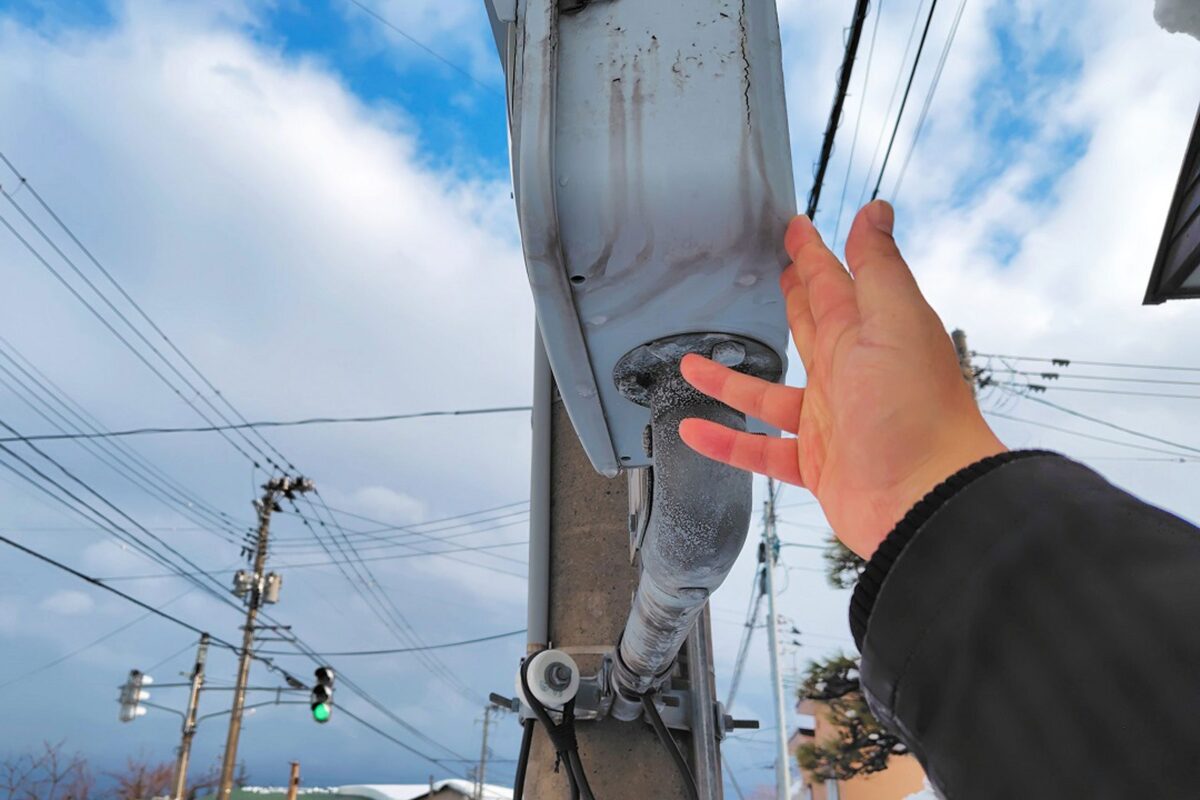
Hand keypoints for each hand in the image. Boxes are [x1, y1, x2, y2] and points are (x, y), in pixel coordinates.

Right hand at [679, 201, 1004, 557]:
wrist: (929, 498)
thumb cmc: (918, 408)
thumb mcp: (896, 320)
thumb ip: (878, 266)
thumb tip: (876, 209)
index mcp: (867, 335)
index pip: (833, 283)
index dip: (811, 254)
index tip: (795, 227)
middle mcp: (848, 376)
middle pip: (809, 330)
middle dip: (793, 300)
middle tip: (773, 275)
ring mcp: (830, 422)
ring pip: (769, 394)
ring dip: (732, 378)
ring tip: (694, 362)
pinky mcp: (816, 465)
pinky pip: (759, 451)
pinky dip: (725, 442)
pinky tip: (694, 431)